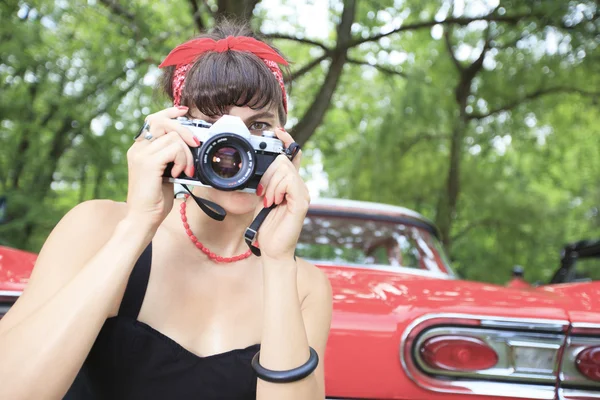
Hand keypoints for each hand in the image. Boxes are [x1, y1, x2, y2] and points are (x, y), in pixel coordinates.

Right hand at [125, 106, 198, 229]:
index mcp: (140, 148)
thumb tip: (190, 145)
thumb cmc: (155, 199)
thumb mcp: (165, 172)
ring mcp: (141, 154)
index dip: (169, 112)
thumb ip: (171, 156)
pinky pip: (174, 149)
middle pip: (164, 122)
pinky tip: (179, 173)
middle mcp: (138, 148)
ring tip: (184, 170)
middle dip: (185, 131)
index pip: (153, 120)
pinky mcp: (148, 162)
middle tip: (196, 144)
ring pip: (173, 137)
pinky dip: (182, 160)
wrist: (143, 218)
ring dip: (186, 154)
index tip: (183, 111)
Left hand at [255, 128, 309, 260]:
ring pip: (285, 170)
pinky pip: (289, 182)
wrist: (272, 250)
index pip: (293, 156)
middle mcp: (300, 187)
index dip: (287, 142)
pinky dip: (277, 189)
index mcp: (291, 184)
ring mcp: (303, 194)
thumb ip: (266, 182)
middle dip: (268, 174)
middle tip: (263, 193)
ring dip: (270, 184)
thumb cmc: (267, 227)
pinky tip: (273, 201)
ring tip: (268, 201)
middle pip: (283, 161)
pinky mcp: (301, 202)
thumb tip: (263, 168)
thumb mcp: (263, 198)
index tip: (278, 131)